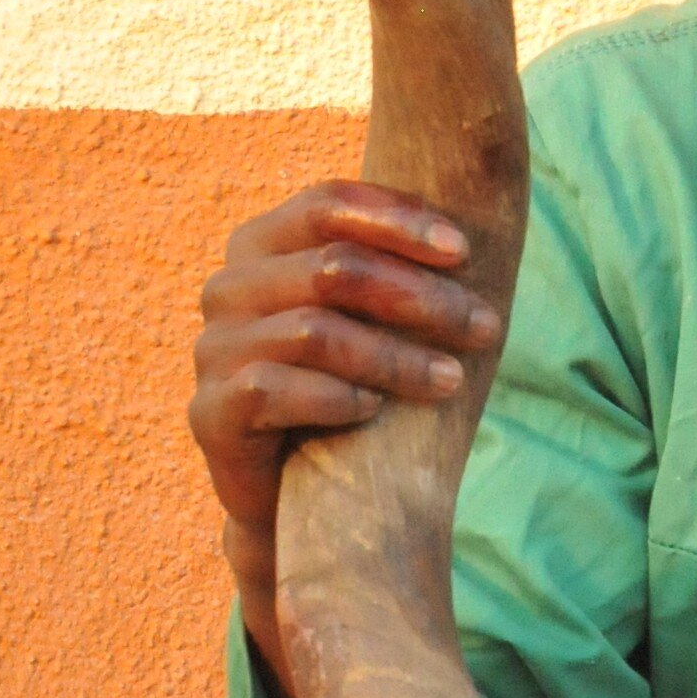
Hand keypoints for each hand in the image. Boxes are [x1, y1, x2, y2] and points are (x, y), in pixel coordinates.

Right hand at [191, 183, 498, 676]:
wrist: (295, 494)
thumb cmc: (350, 388)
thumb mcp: (375, 319)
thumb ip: (399, 266)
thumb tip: (487, 214)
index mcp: (261, 245)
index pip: (327, 203)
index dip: (399, 220)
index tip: (465, 250)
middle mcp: (227, 288)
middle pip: (333, 268)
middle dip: (422, 297)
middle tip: (487, 328)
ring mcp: (211, 350)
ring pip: (315, 331)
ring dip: (397, 357)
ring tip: (453, 379)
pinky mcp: (209, 413)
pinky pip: (274, 390)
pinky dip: (338, 399)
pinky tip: (376, 414)